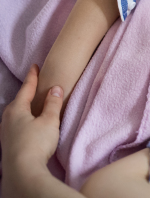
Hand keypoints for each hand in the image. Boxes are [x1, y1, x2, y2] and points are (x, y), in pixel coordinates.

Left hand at [1, 65, 63, 196]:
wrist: (22, 172)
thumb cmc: (35, 144)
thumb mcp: (50, 121)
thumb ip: (53, 104)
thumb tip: (55, 88)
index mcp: (17, 109)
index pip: (26, 88)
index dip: (32, 77)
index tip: (35, 67)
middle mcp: (7, 119)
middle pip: (17, 101)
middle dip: (26, 94)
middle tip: (34, 86)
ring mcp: (6, 133)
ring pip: (15, 115)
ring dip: (24, 108)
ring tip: (33, 106)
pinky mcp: (8, 144)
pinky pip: (15, 126)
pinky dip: (23, 121)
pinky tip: (28, 126)